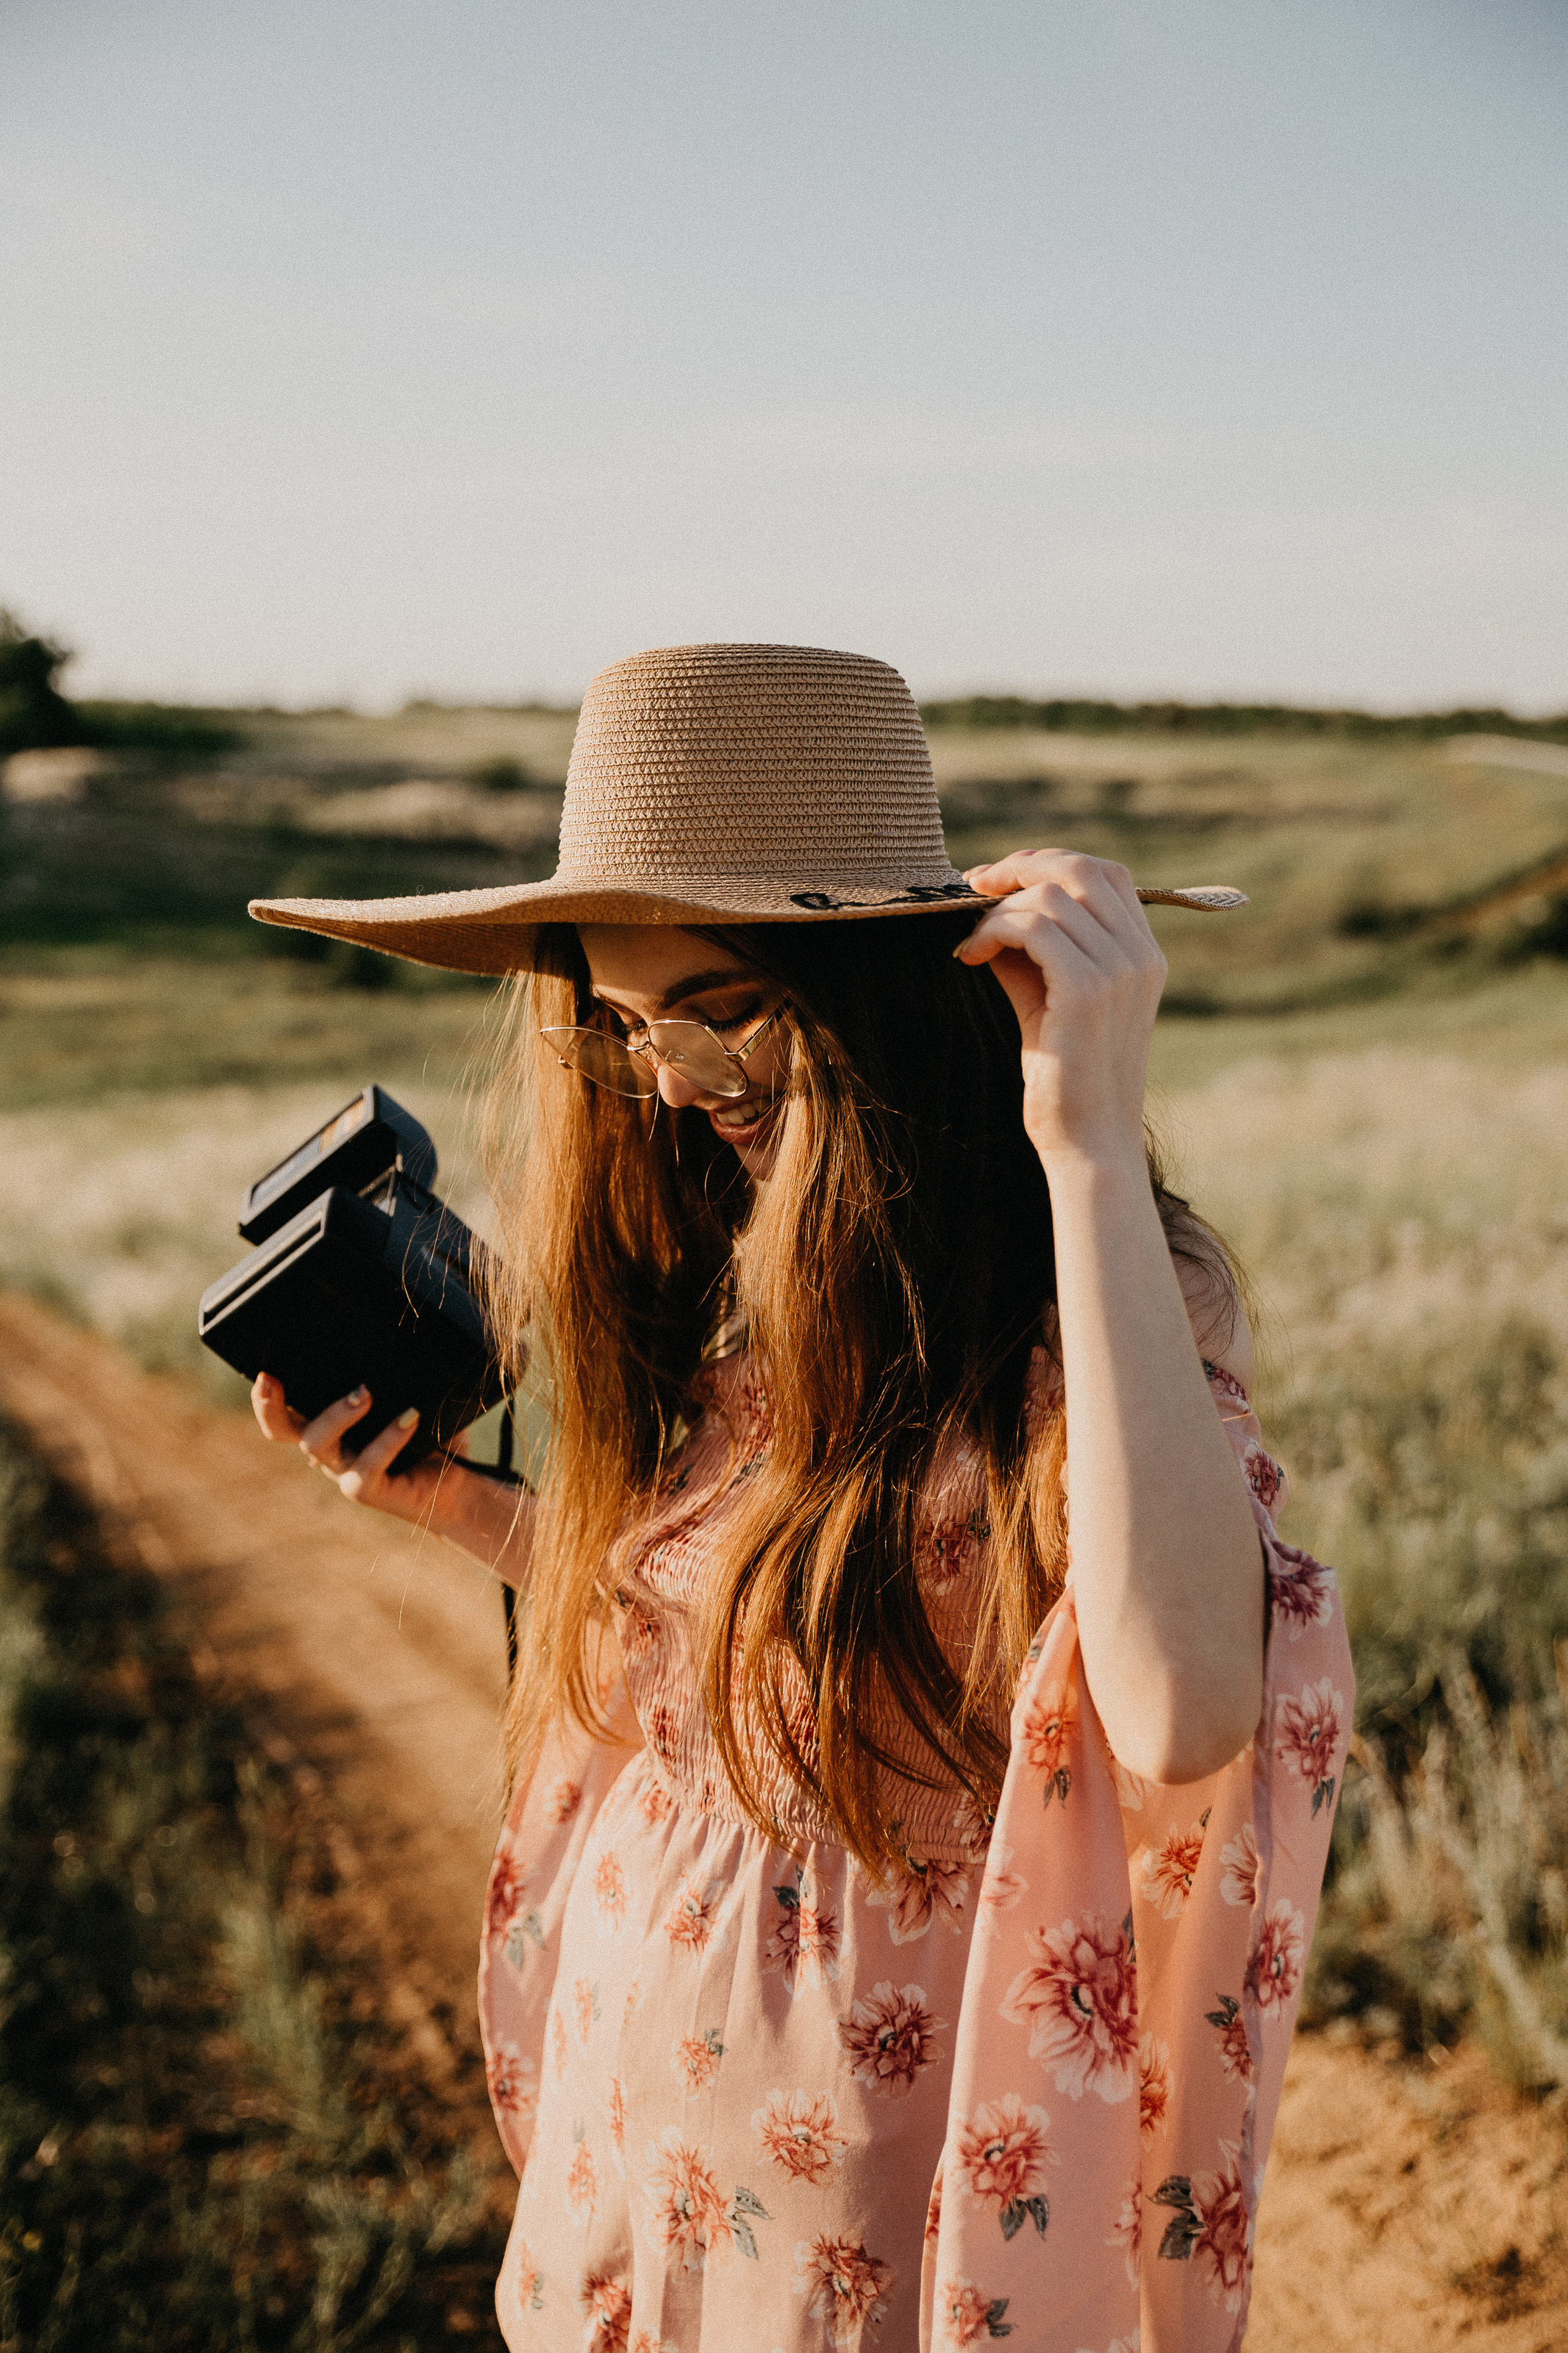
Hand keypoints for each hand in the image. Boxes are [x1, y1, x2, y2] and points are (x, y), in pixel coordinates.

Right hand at [251, 1373, 462, 1529]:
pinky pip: (367, 1466)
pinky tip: (410, 1418)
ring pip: (316, 1444)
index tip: (264, 1371)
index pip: (285, 1409)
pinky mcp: (367, 1490)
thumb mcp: (411, 1397)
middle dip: (269, 1406)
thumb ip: (397, 1372)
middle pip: (280, 1430)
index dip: (265, 1395)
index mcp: (329, 1424)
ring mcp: (344, 1471)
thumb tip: (399, 1333)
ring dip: (336, 1414)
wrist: (457, 1488)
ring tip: (365, 1393)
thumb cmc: (431, 1436)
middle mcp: (328, 1448)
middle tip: (272, 1379)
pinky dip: (388, 1439)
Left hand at [953, 850, 1165, 1171]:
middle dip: (1018, 866)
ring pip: (1048, 896)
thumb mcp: (1049, 1001)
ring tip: (973, 945)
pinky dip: (993, 931)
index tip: (997, 880)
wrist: (1088, 1143)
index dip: (1046, 862)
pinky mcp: (1088, 990)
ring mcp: (1119, 969)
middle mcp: (1140, 955)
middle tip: (973, 887)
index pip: (1104, 873)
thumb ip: (1031, 952)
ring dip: (997, 912)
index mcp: (1143, 954)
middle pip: (1079, 867)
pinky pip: (1032, 927)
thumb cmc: (1066, 1079)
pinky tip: (971, 956)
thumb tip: (990, 907)